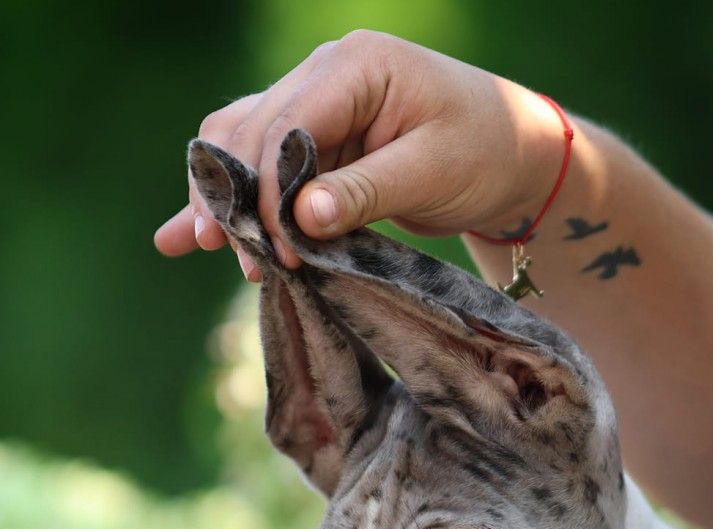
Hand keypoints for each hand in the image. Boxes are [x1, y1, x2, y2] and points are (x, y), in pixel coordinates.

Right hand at [154, 31, 563, 276]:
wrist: (512, 156)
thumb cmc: (484, 153)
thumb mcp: (432, 173)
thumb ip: (366, 192)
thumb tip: (302, 219)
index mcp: (357, 66)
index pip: (287, 124)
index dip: (270, 190)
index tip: (279, 249)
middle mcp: (326, 75)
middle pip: (251, 131)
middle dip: (238, 198)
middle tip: (244, 260)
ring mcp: (316, 105)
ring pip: (243, 145)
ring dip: (223, 199)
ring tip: (199, 246)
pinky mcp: (316, 142)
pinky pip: (259, 167)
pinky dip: (231, 203)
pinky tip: (182, 236)